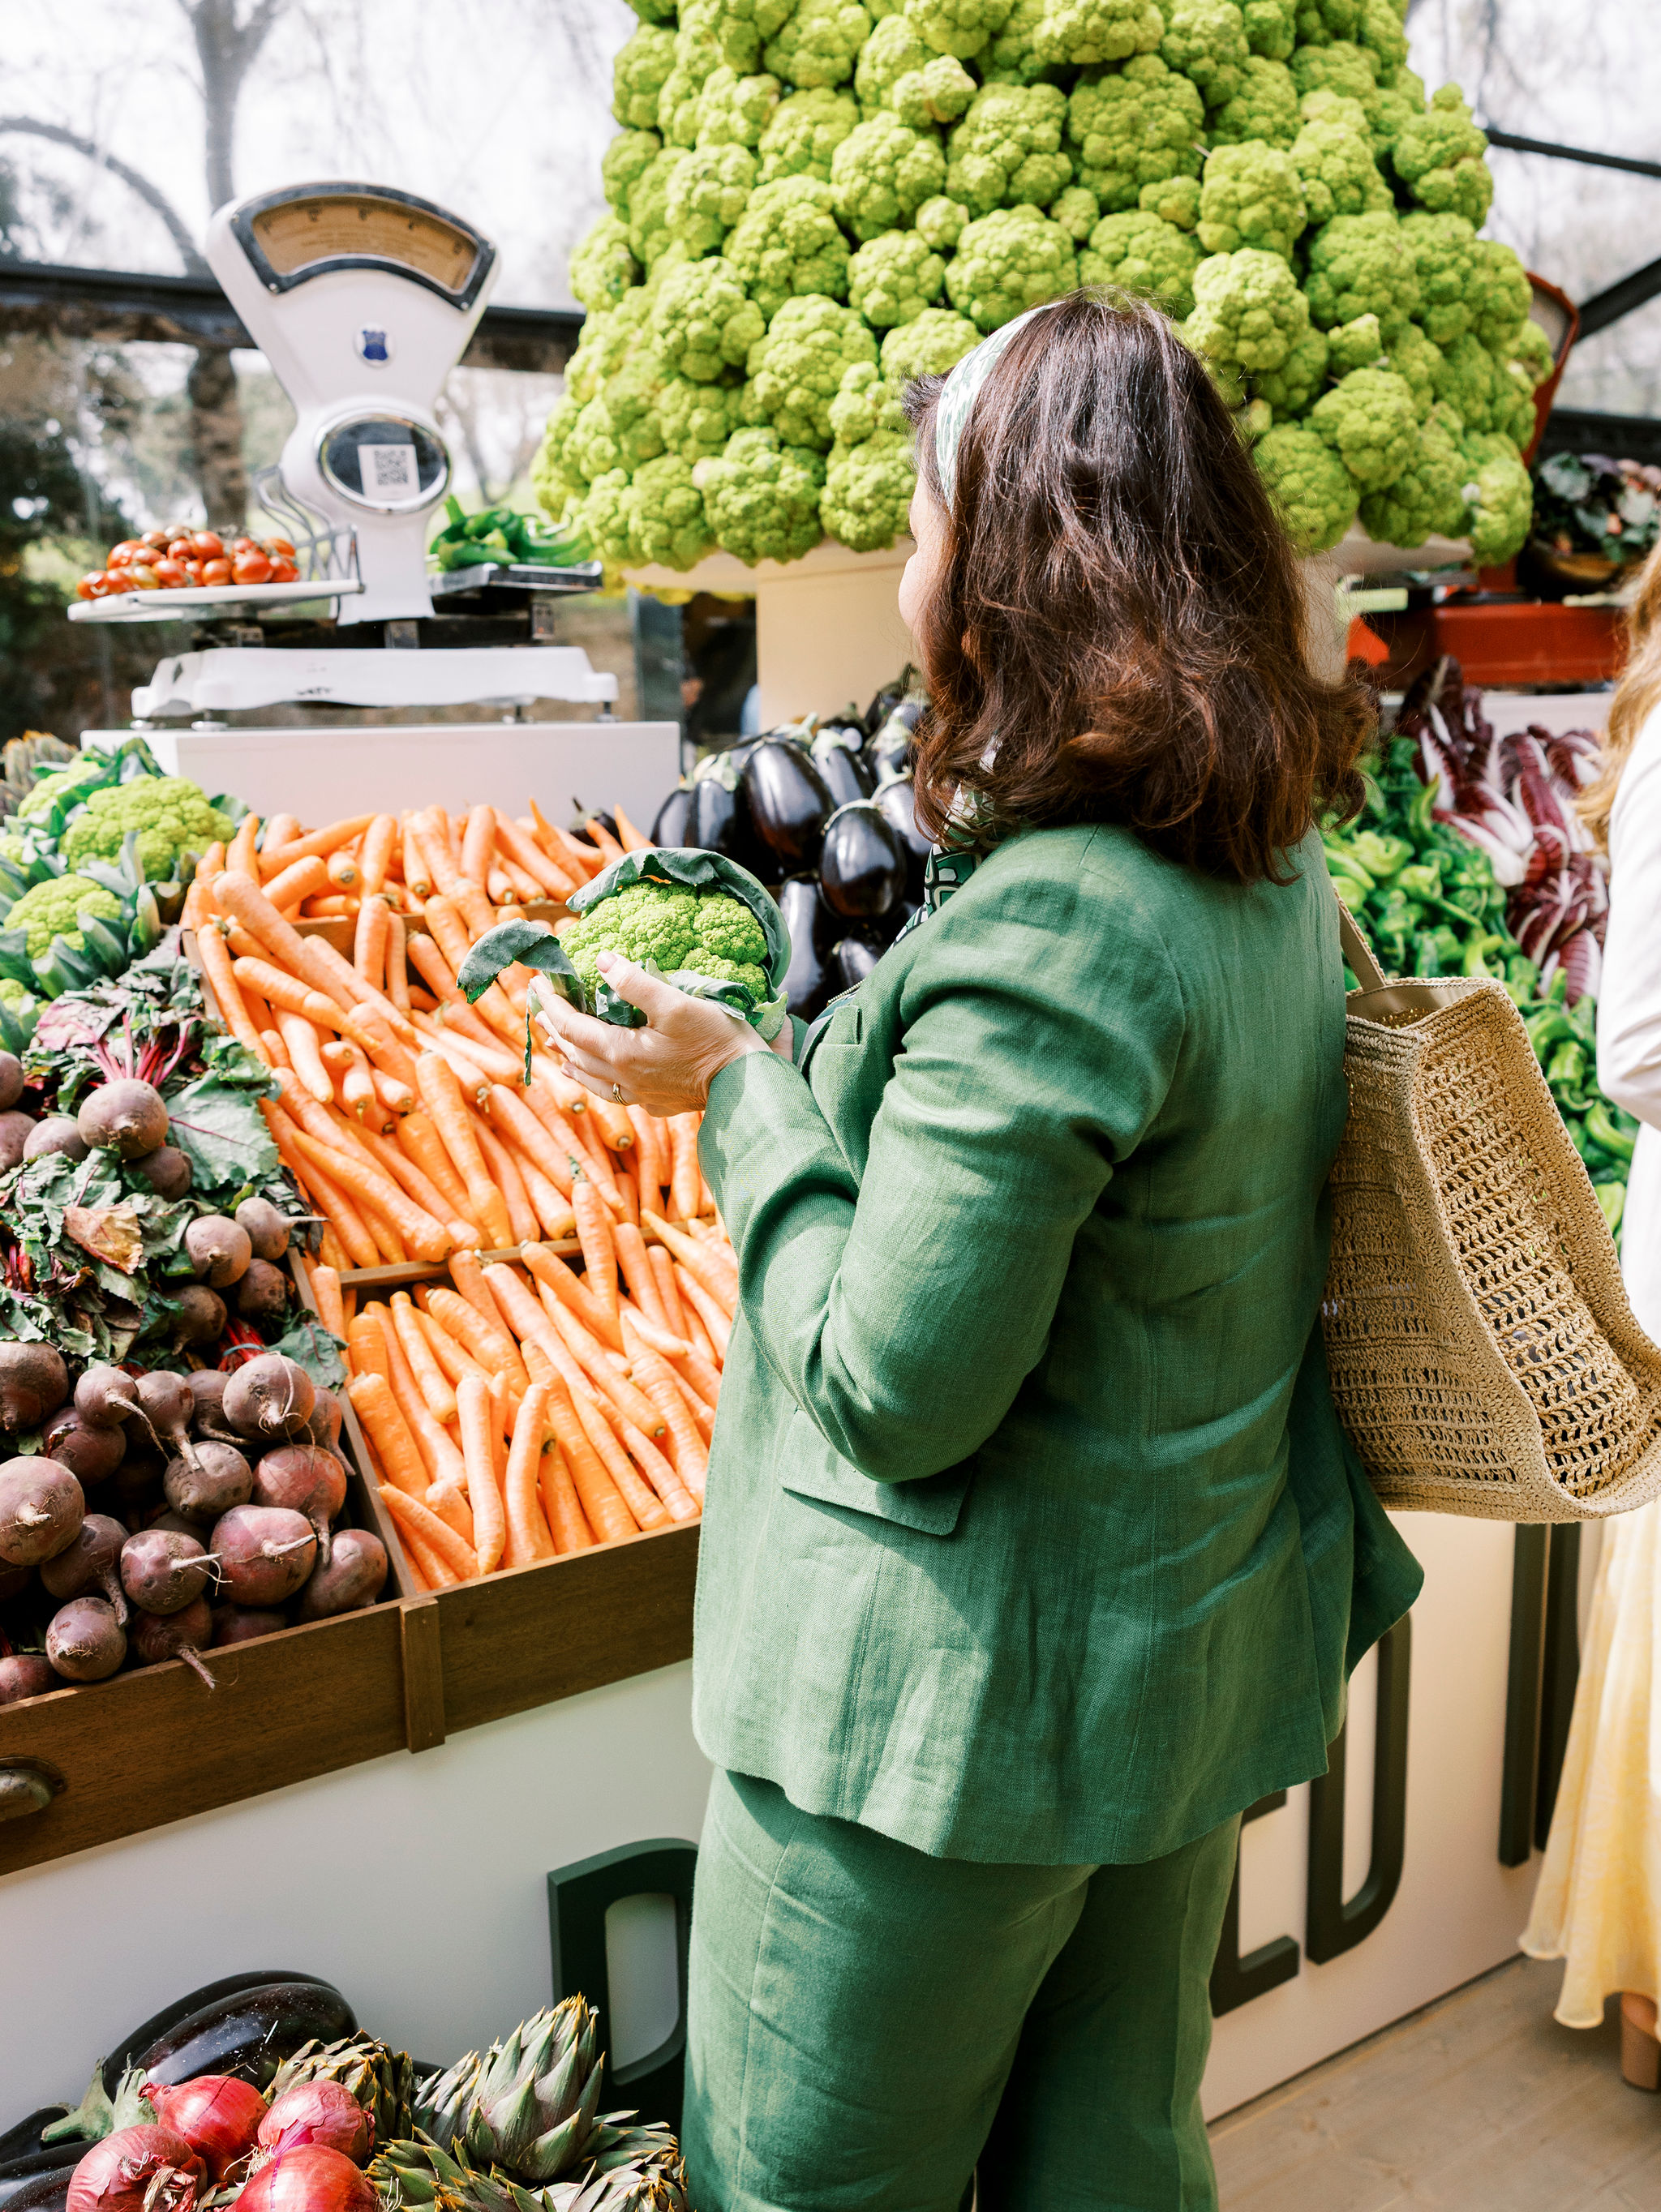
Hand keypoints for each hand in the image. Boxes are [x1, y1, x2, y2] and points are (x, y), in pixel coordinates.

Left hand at [533, 952, 781, 1116]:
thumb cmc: (715, 1041)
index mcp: (621, 1052)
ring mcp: (637, 1094)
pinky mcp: (654, 1103)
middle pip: (574, 1052)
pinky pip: (609, 1091)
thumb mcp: (676, 1004)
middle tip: (540, 1006)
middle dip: (554, 1027)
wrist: (745, 1088)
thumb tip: (603, 961)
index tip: (537, 983)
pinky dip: (591, 1078)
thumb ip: (637, 983)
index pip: (572, 1026)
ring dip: (568, 1056)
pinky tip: (593, 1076)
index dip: (552, 1003)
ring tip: (554, 1043)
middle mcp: (622, 1078)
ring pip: (588, 1077)